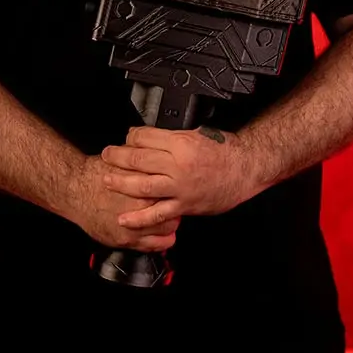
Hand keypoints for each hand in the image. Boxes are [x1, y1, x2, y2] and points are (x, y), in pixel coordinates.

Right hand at [65, 154, 179, 251]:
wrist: (74, 190)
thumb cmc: (96, 175)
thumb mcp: (124, 162)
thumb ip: (143, 164)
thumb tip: (159, 157)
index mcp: (144, 186)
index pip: (174, 192)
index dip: (175, 190)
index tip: (175, 189)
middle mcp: (141, 207)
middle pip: (174, 211)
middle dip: (175, 207)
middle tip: (173, 204)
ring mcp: (134, 226)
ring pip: (168, 229)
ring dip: (169, 224)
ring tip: (168, 218)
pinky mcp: (125, 240)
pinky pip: (154, 246)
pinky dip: (161, 241)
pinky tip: (162, 235)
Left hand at [101, 125, 258, 229]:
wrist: (247, 168)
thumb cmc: (225, 149)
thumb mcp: (197, 134)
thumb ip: (173, 138)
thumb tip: (149, 139)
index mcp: (181, 143)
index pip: (145, 137)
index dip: (131, 137)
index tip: (126, 138)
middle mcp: (178, 165)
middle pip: (139, 159)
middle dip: (118, 157)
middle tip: (106, 155)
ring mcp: (181, 187)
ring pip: (143, 185)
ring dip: (121, 183)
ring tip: (106, 180)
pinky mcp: (185, 205)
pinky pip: (158, 214)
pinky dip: (140, 218)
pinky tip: (125, 219)